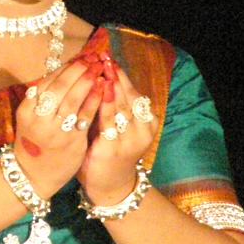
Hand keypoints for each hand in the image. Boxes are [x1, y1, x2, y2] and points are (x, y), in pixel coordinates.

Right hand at [14, 58, 104, 198]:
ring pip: (72, 99)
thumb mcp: (32, 117)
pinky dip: (94, 100)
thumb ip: (45, 98)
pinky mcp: (71, 140)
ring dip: (87, 81)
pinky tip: (103, 89)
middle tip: (92, 59)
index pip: (48, 81)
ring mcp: (54, 130)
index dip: (66, 67)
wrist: (33, 174)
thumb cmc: (36, 141)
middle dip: (78, 70)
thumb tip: (65, 70)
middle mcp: (38, 118)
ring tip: (99, 69)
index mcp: (27, 108)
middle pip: (60, 87)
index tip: (81, 56)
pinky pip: (84, 116)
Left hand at [77, 55, 156, 205]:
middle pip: (129, 97)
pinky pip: (108, 122)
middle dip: (115, 76)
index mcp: (148, 123)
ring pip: (121, 107)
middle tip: (102, 58)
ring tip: (100, 69)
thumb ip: (112, 105)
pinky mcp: (114, 149)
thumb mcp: (116, 126)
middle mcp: (143, 131)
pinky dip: (103, 105)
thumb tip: (100, 74)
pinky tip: (96, 92)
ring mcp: (130, 140)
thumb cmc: (110, 150)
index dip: (122, 76)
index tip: (109, 58)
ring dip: (110, 86)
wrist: (109, 185)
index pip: (135, 93)